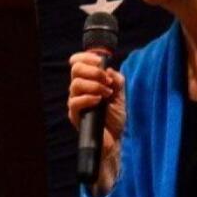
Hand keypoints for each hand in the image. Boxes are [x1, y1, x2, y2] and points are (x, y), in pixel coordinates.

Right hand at [68, 51, 126, 188]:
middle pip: (75, 69)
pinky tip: (99, 101)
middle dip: (93, 70)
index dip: (86, 56)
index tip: (101, 60)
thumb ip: (117, 81)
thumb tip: (109, 70)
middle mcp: (79, 89)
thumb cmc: (115, 118)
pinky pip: (75, 102)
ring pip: (76, 84)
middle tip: (107, 80)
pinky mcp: (75, 115)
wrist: (114, 140)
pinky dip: (88, 98)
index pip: (77, 62)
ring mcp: (75, 102)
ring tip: (107, 94)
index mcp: (88, 81)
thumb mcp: (121, 95)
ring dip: (94, 85)